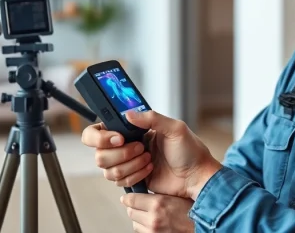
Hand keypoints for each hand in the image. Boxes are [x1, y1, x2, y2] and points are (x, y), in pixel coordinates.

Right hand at [81, 110, 221, 198]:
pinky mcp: (132, 178)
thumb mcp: (174, 128)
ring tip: (149, 160)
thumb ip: (151, 118)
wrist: (195, 176)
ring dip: (130, 165)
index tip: (120, 138)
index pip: (99, 130)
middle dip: (122, 154)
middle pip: (100, 153)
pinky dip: (135, 175)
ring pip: (108, 170)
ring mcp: (127, 163)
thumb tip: (128, 114)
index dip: (102, 136)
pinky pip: (119, 181)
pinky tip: (150, 170)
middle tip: (142, 149)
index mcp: (132, 129)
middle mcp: (125, 145)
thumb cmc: (189, 150)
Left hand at [121, 193, 194, 232]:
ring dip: (139, 220)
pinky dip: (144, 228)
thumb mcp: (176, 196)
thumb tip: (142, 191)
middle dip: (134, 208)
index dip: (128, 197)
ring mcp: (153, 232)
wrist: (202, 227)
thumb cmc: (193, 210)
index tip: (127, 197)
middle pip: (131, 212)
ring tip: (148, 215)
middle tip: (140, 205)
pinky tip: (153, 224)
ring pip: (135, 224)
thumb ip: (159, 195)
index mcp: (158, 204)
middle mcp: (153, 219)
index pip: (131, 200)